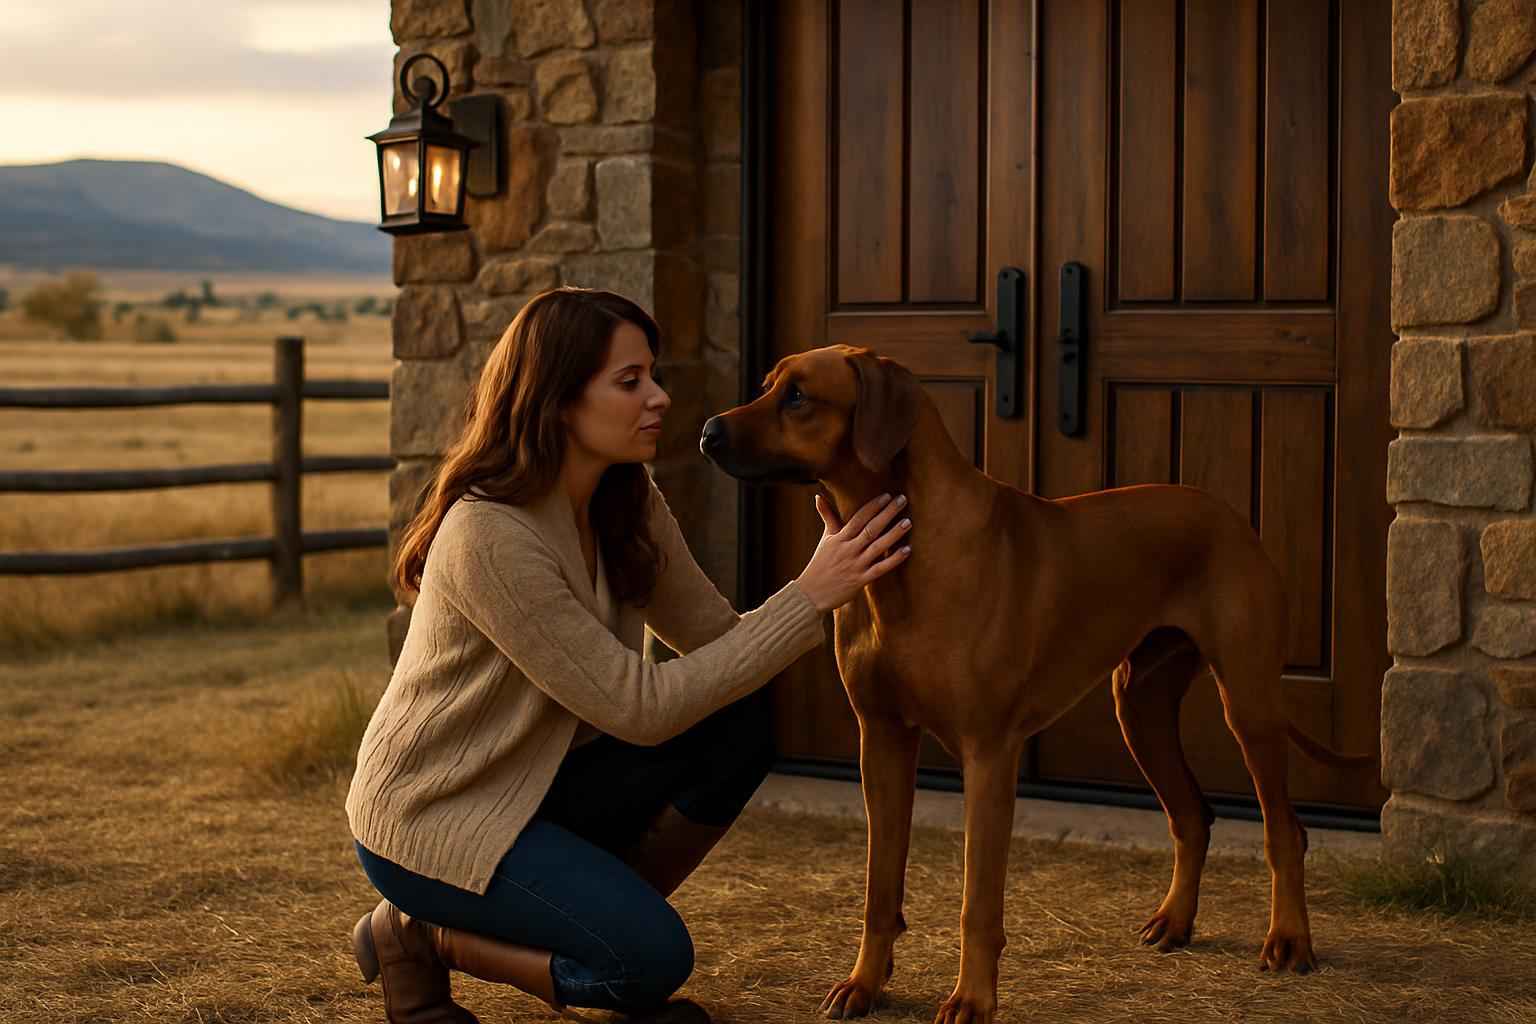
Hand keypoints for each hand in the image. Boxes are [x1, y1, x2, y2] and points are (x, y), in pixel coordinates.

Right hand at [795, 492, 912, 612]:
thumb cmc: (820, 563)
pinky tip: (907, 550)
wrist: (811, 593)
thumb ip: (827, 517)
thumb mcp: (825, 539)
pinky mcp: (860, 580)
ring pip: (877, 547)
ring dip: (893, 534)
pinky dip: (894, 560)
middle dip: (887, 513)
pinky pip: (880, 568)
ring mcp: (855, 565)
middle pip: (870, 529)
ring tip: (908, 522)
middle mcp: (848, 550)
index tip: (887, 496)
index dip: (873, 506)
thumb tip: (819, 496)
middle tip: (902, 500)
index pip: (858, 518)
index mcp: (839, 538)